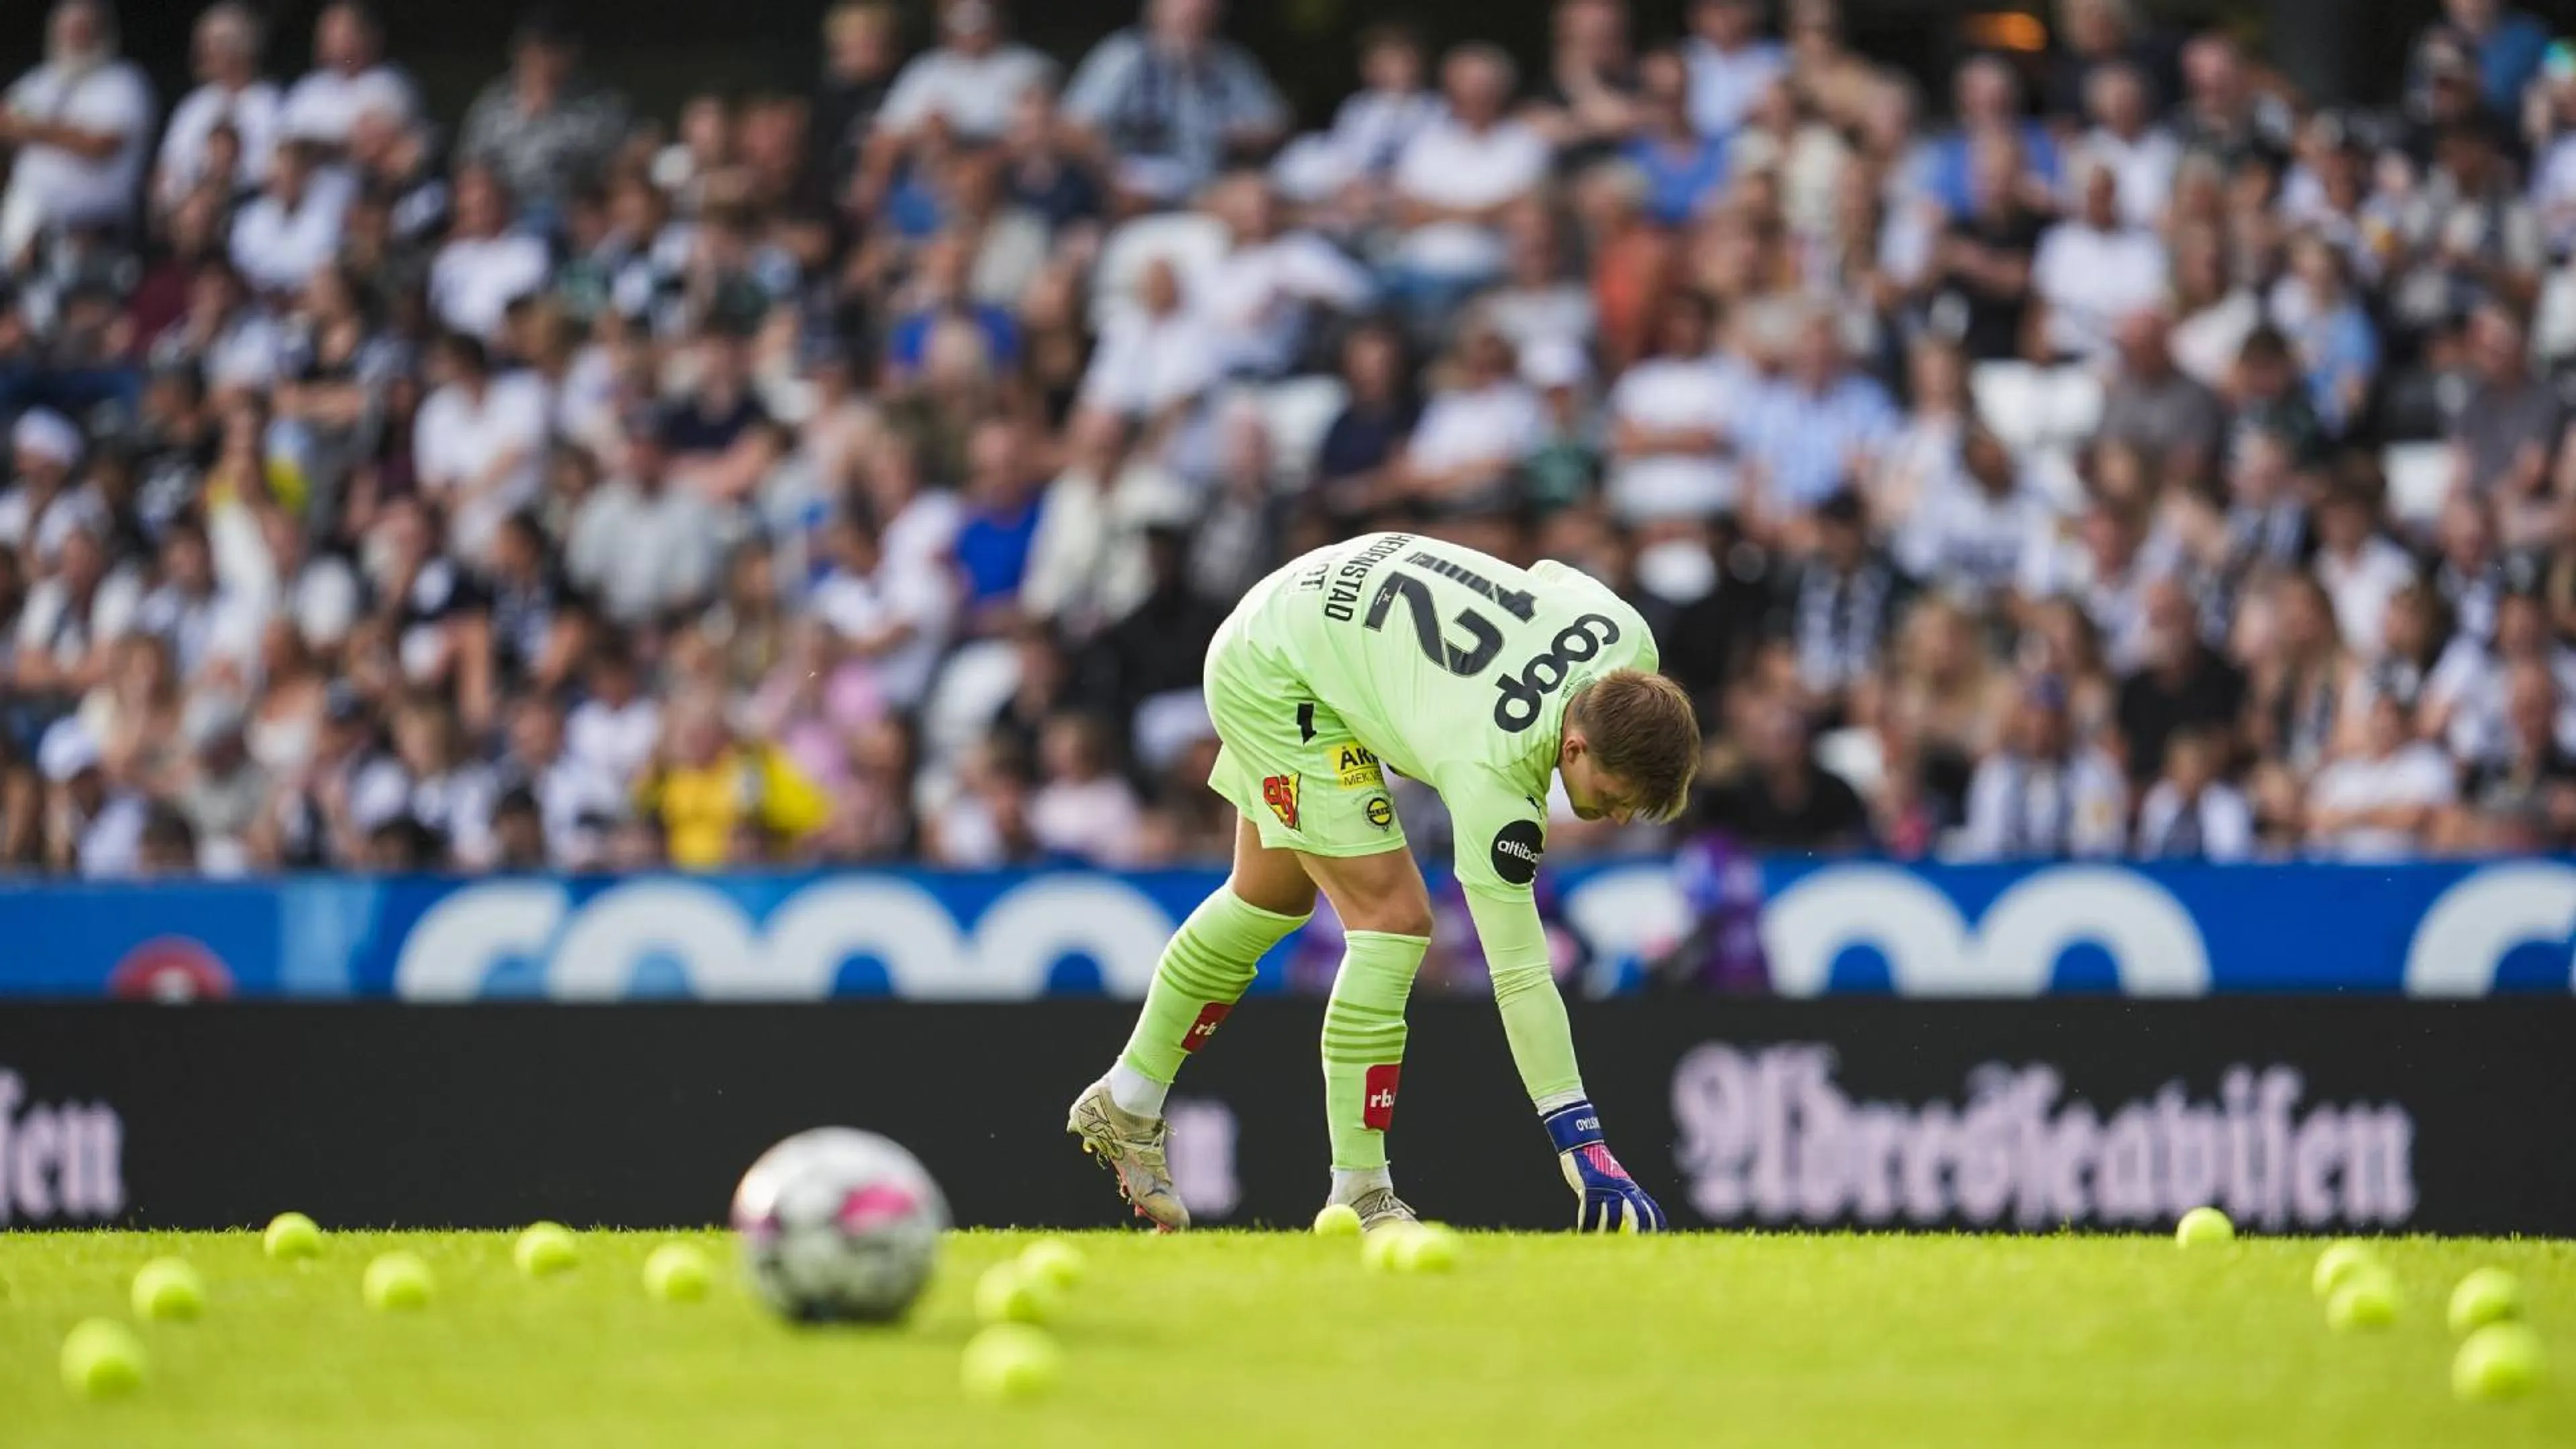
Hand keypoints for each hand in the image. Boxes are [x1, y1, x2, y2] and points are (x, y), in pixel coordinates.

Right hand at [1543, 1101, 1667, 1232]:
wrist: (1583, 1146)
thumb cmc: (1598, 1170)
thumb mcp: (1615, 1185)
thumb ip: (1622, 1202)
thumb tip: (1626, 1227)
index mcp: (1632, 1190)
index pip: (1651, 1210)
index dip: (1657, 1225)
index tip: (1659, 1240)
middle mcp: (1623, 1189)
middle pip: (1638, 1213)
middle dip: (1640, 1230)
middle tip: (1637, 1247)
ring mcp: (1608, 1187)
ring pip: (1612, 1216)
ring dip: (1605, 1231)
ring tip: (1600, 1242)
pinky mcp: (1591, 1186)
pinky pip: (1590, 1210)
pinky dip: (1586, 1224)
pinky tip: (1583, 1232)